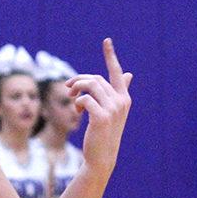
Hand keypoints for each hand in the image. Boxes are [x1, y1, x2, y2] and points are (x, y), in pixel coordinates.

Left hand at [66, 38, 131, 176]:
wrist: (101, 157)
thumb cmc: (104, 133)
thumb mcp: (112, 111)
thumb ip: (118, 92)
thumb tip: (129, 74)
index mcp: (123, 98)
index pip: (116, 72)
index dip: (110, 56)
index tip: (106, 40)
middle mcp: (121, 101)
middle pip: (95, 79)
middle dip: (78, 81)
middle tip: (68, 88)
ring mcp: (113, 109)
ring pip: (90, 85)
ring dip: (76, 89)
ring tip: (72, 98)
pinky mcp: (102, 117)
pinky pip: (85, 99)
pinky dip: (77, 103)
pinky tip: (77, 111)